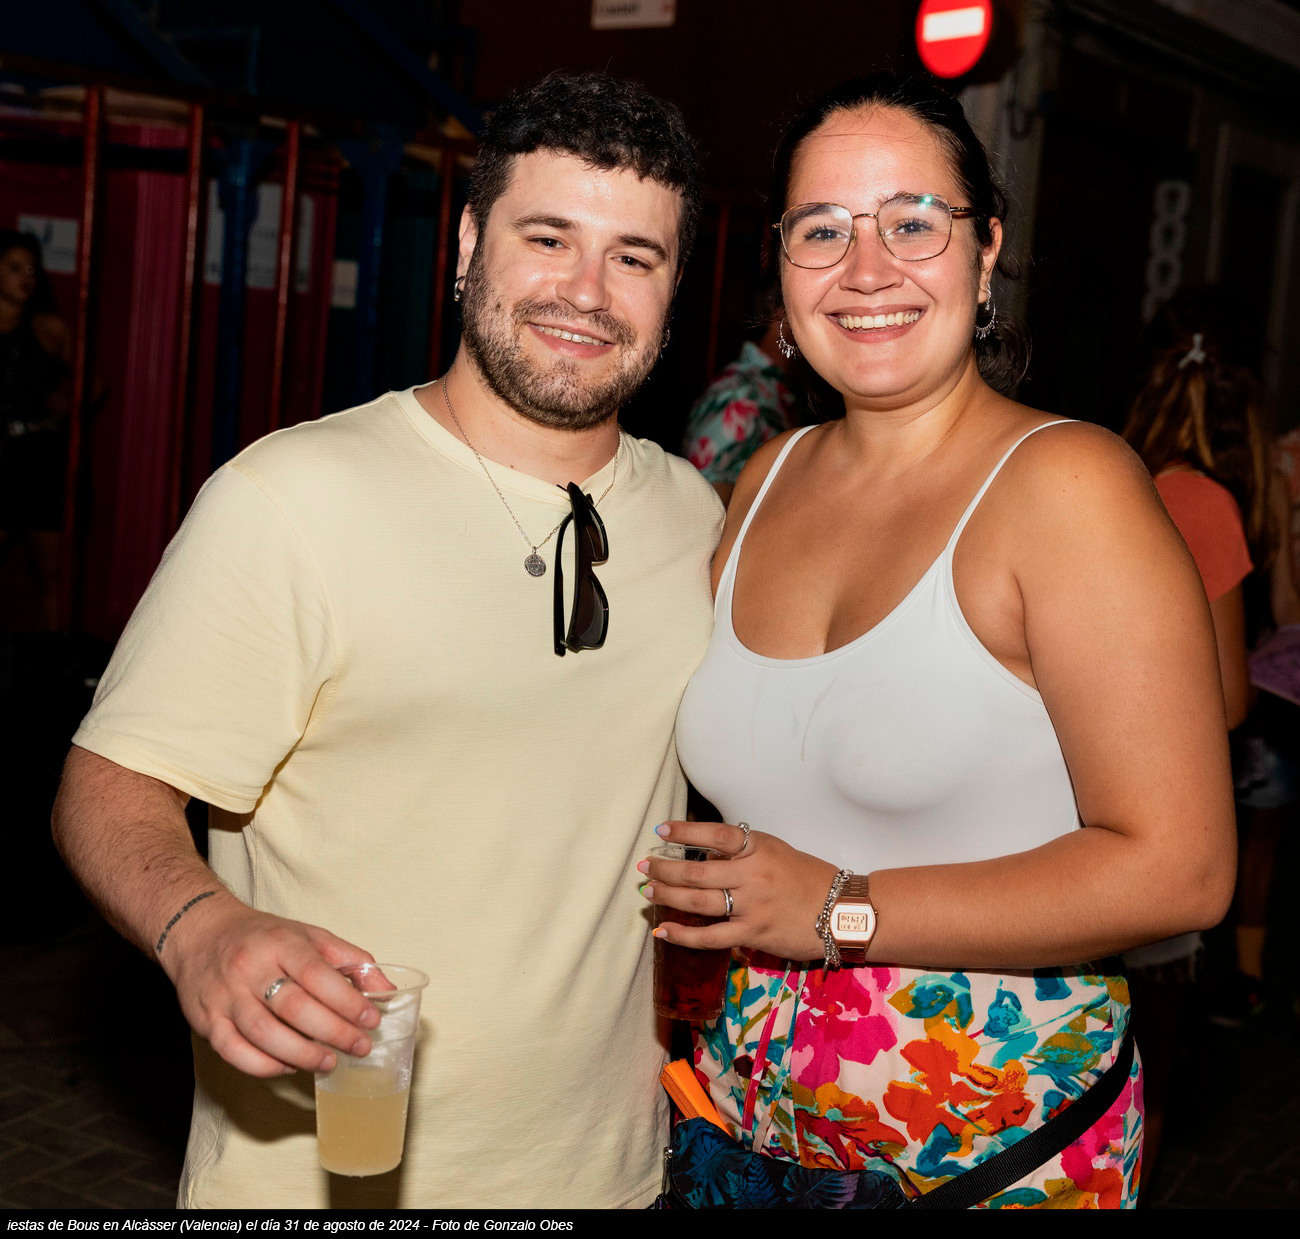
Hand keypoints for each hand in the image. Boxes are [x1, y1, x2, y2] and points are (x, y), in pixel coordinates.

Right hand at [158, 891, 380, 1077]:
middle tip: (359, 1047)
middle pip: (293, 1007)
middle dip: (332, 1032)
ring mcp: (225, 996)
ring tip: (329, 1062)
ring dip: (301, 1055)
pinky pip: (235, 1052)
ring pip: (263, 1034)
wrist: (199, 932)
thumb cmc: (262, 937)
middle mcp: (250, 968)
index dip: (347, 1001)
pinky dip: (265, 1066)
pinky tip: (289, 1067)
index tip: (371, 1019)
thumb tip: (386, 990)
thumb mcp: (309, 935)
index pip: (317, 974)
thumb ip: (349, 960)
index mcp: (280, 943)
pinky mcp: (207, 1020)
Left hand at [640, 820, 837, 961]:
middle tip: (645, 867)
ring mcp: (752, 906)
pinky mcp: (753, 935)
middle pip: (698, 871)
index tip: (661, 831)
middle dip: (666, 868)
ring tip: (649, 891)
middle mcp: (754, 875)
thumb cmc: (809, 878)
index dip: (685, 832)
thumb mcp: (777, 852)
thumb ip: (743, 853)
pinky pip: (711, 937)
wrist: (842, 912)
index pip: (716, 835)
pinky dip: (683, 935)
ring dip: (668, 896)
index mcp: (760, 848)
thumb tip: (704, 856)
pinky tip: (662, 930)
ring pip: (699, 901)